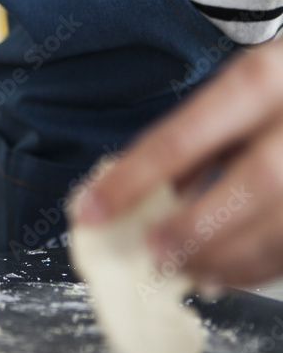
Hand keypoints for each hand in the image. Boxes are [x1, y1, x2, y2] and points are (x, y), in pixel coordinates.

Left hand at [71, 40, 282, 287]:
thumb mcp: (241, 88)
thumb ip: (197, 140)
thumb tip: (150, 194)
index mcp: (264, 80)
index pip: (185, 135)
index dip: (132, 179)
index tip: (89, 211)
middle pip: (256, 184)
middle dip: (197, 228)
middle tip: (152, 255)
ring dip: (227, 257)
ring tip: (182, 269)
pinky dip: (256, 267)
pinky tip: (222, 272)